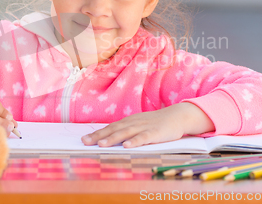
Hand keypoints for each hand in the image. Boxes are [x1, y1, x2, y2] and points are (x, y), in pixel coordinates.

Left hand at [81, 102, 214, 147]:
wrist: (177, 116)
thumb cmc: (156, 123)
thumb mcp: (139, 124)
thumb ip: (126, 130)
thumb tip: (109, 137)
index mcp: (129, 121)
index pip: (110, 127)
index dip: (97, 133)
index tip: (83, 139)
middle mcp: (134, 123)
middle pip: (114, 130)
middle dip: (99, 136)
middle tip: (85, 142)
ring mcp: (144, 127)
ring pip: (126, 133)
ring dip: (113, 138)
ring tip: (101, 144)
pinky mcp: (155, 133)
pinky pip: (143, 138)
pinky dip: (134, 141)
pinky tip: (127, 146)